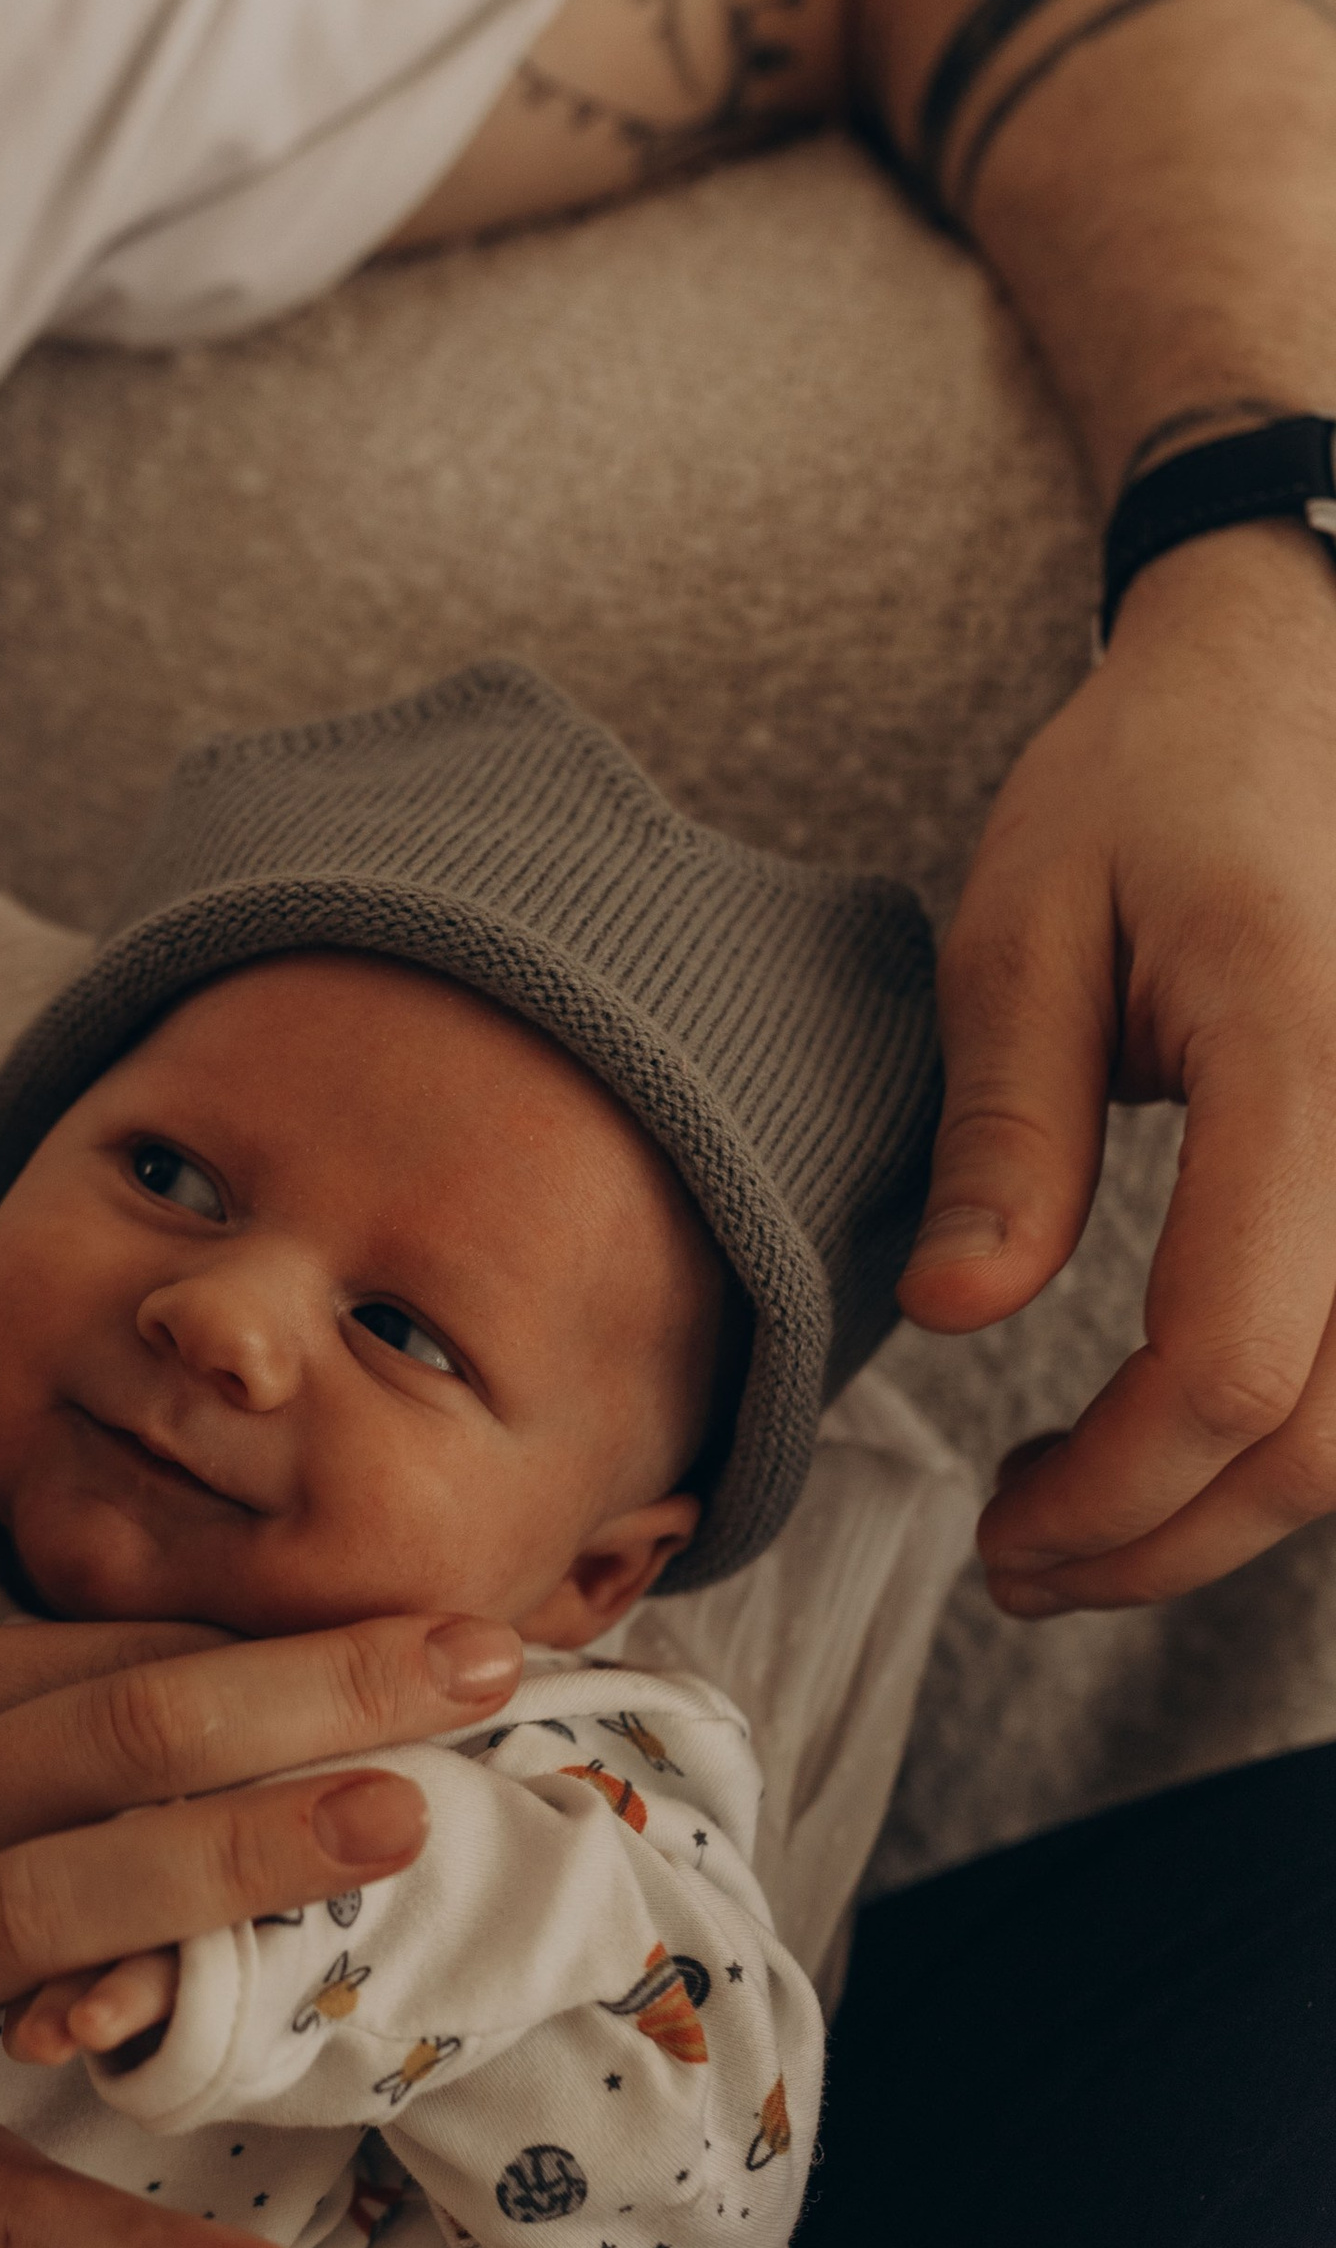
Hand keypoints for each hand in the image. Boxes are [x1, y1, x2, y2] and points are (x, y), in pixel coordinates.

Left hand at [898, 518, 1335, 1611]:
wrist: (1293, 683)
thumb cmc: (1152, 787)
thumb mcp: (1022, 925)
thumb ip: (1005, 1125)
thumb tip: (951, 1311)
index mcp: (1303, 1049)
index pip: (1233, 1354)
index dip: (1118, 1488)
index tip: (1006, 1528)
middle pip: (1331, 1438)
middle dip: (1167, 1539)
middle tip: (1025, 1564)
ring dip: (1240, 1511)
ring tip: (1087, 1520)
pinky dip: (1304, 1436)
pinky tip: (1194, 1436)